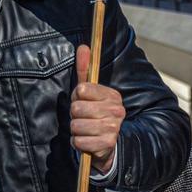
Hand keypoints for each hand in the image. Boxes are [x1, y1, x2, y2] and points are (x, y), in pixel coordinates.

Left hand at [70, 44, 124, 174]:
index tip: (83, 101)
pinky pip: (79, 141)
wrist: (110, 145)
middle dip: (75, 115)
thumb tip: (84, 46)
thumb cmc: (96, 115)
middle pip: (76, 108)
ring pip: (76, 126)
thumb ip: (85, 70)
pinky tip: (87, 141)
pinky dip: (78, 143)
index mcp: (112, 95)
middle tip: (84, 118)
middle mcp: (116, 110)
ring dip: (76, 130)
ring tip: (86, 130)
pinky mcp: (107, 144)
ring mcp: (113, 127)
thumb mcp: (91, 93)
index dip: (77, 97)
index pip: (82, 89)